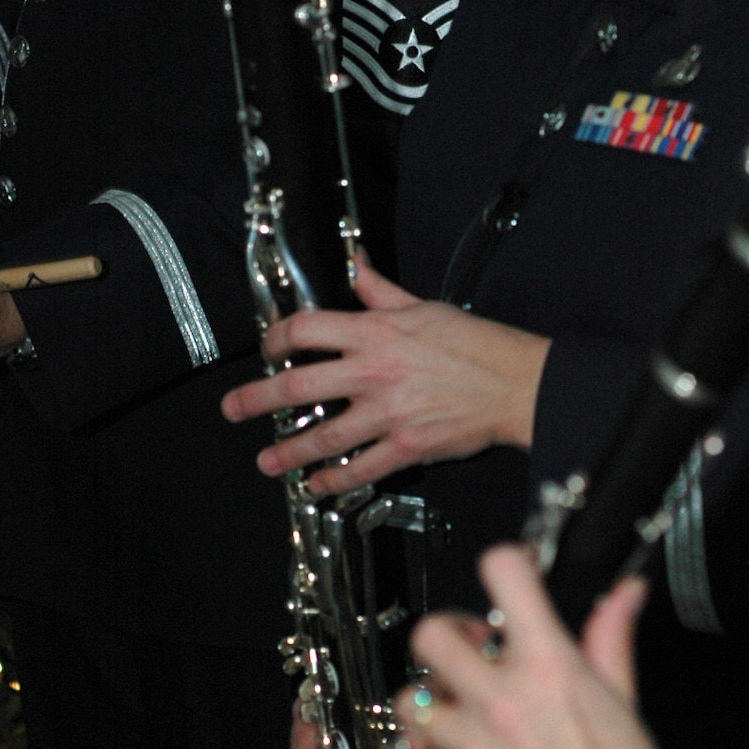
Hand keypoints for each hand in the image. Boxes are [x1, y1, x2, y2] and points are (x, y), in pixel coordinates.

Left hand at [220, 263, 549, 496]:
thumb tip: (355, 263)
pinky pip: (361, 468)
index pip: (307, 330)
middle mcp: (374, 372)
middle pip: (300, 387)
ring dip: (289, 450)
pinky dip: (334, 480)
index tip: (267, 349)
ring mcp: (389, 413)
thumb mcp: (422, 306)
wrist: (516, 383)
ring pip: (324, 436)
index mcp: (375, 332)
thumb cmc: (474, 343)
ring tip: (266, 461)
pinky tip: (316, 485)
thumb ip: (380, 290)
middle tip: (233, 409)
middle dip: (258, 399)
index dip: (277, 339)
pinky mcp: (407, 446)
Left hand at [395, 546, 672, 748]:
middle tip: (466, 659)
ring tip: (450, 725)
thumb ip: (613, 642)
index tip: (510, 577)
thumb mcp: (628, 704)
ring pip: (407, 712)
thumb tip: (625, 595)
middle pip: (430, 638)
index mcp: (546, 668)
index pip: (505, 575)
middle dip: (443, 641)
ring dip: (423, 717)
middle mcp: (500, 703)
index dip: (506, 565)